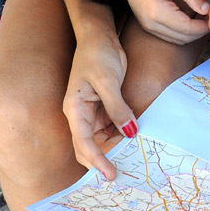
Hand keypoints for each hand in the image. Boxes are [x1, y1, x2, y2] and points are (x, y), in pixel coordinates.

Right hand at [61, 12, 137, 181]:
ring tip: (132, 161)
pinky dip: (121, 135)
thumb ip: (118, 107)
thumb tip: (130, 132)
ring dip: (115, 149)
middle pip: (89, 146)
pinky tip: (134, 141)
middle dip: (103, 161)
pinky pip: (112, 127)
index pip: (84, 142)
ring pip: (102, 139)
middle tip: (123, 175)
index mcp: (74, 109)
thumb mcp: (108, 81)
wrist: (100, 35)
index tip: (109, 174)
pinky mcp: (104, 106)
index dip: (96, 160)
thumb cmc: (97, 54)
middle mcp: (81, 114)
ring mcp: (92, 111)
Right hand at [122, 0, 209, 43]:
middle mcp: (150, 23)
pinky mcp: (149, 27)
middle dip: (200, 30)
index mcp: (157, 11)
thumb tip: (208, 10)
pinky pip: (171, 37)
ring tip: (201, 15)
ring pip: (178, 40)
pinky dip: (184, 31)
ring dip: (193, 32)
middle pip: (184, 38)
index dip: (204, 26)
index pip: (187, 28)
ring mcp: (148, 27)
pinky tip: (190, 16)